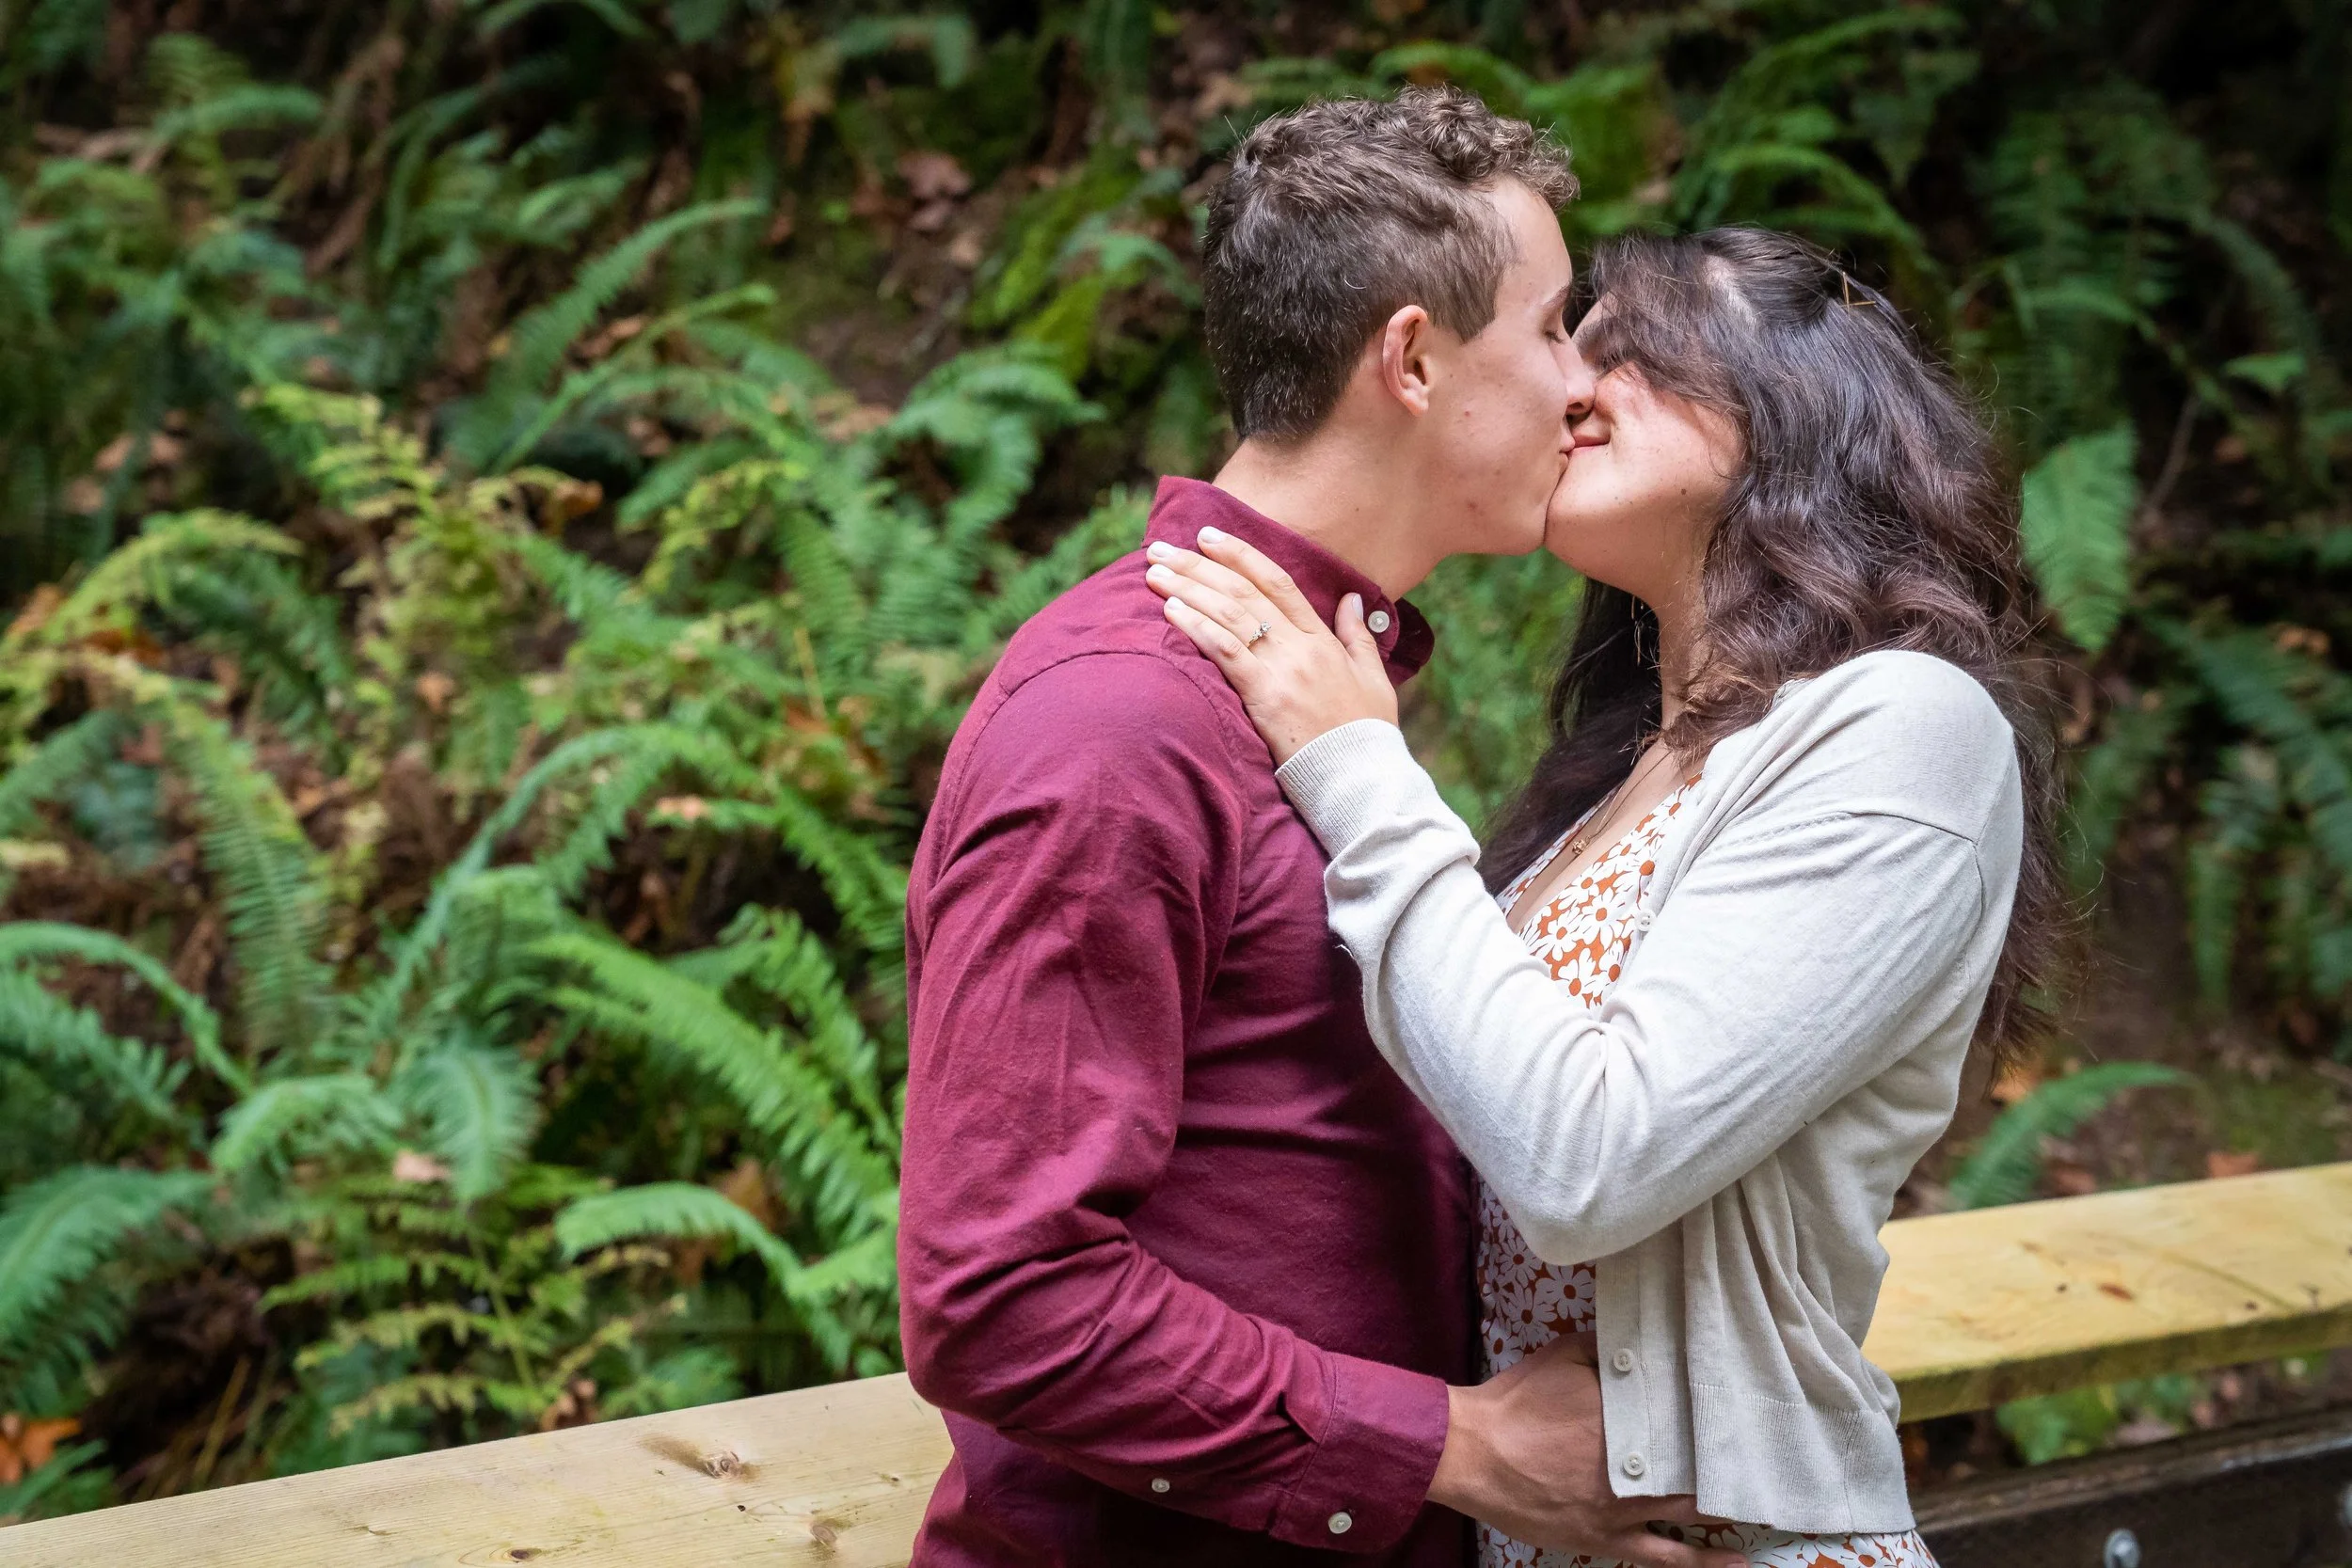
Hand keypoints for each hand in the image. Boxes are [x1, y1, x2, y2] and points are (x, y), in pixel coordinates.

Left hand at [1143, 527, 1398, 765]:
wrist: (1361, 776)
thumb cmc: (1366, 733)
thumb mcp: (1373, 676)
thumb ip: (1358, 635)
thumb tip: (1353, 599)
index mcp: (1322, 638)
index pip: (1277, 582)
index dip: (1240, 555)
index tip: (1208, 536)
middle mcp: (1299, 646)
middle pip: (1242, 592)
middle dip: (1198, 564)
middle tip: (1161, 548)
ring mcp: (1282, 669)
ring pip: (1229, 614)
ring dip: (1188, 589)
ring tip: (1154, 573)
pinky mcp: (1264, 696)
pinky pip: (1225, 651)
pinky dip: (1197, 626)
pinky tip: (1172, 611)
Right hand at [1430, 1335, 1745, 1567]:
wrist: (1469, 1452)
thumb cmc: (1514, 1402)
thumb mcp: (1561, 1356)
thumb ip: (1605, 1347)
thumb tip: (1641, 1334)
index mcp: (1626, 1418)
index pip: (1686, 1418)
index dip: (1718, 1417)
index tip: (1748, 1412)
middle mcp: (1634, 1465)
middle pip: (1699, 1465)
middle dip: (1733, 1462)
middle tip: (1769, 1456)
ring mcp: (1623, 1508)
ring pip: (1691, 1511)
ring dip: (1729, 1505)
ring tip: (1768, 1501)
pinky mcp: (1607, 1539)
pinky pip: (1665, 1557)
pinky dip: (1704, 1563)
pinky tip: (1739, 1562)